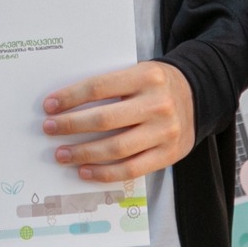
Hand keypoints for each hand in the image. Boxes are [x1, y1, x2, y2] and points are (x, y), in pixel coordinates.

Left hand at [43, 61, 194, 182]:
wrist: (198, 96)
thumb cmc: (156, 85)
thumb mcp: (138, 73)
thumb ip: (111, 86)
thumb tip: (66, 106)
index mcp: (146, 76)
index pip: (99, 87)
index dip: (71, 98)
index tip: (49, 106)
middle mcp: (157, 104)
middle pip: (104, 120)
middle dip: (70, 126)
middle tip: (49, 129)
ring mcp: (164, 131)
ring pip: (115, 148)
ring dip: (82, 153)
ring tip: (61, 153)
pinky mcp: (168, 154)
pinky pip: (130, 169)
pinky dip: (104, 173)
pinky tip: (84, 170)